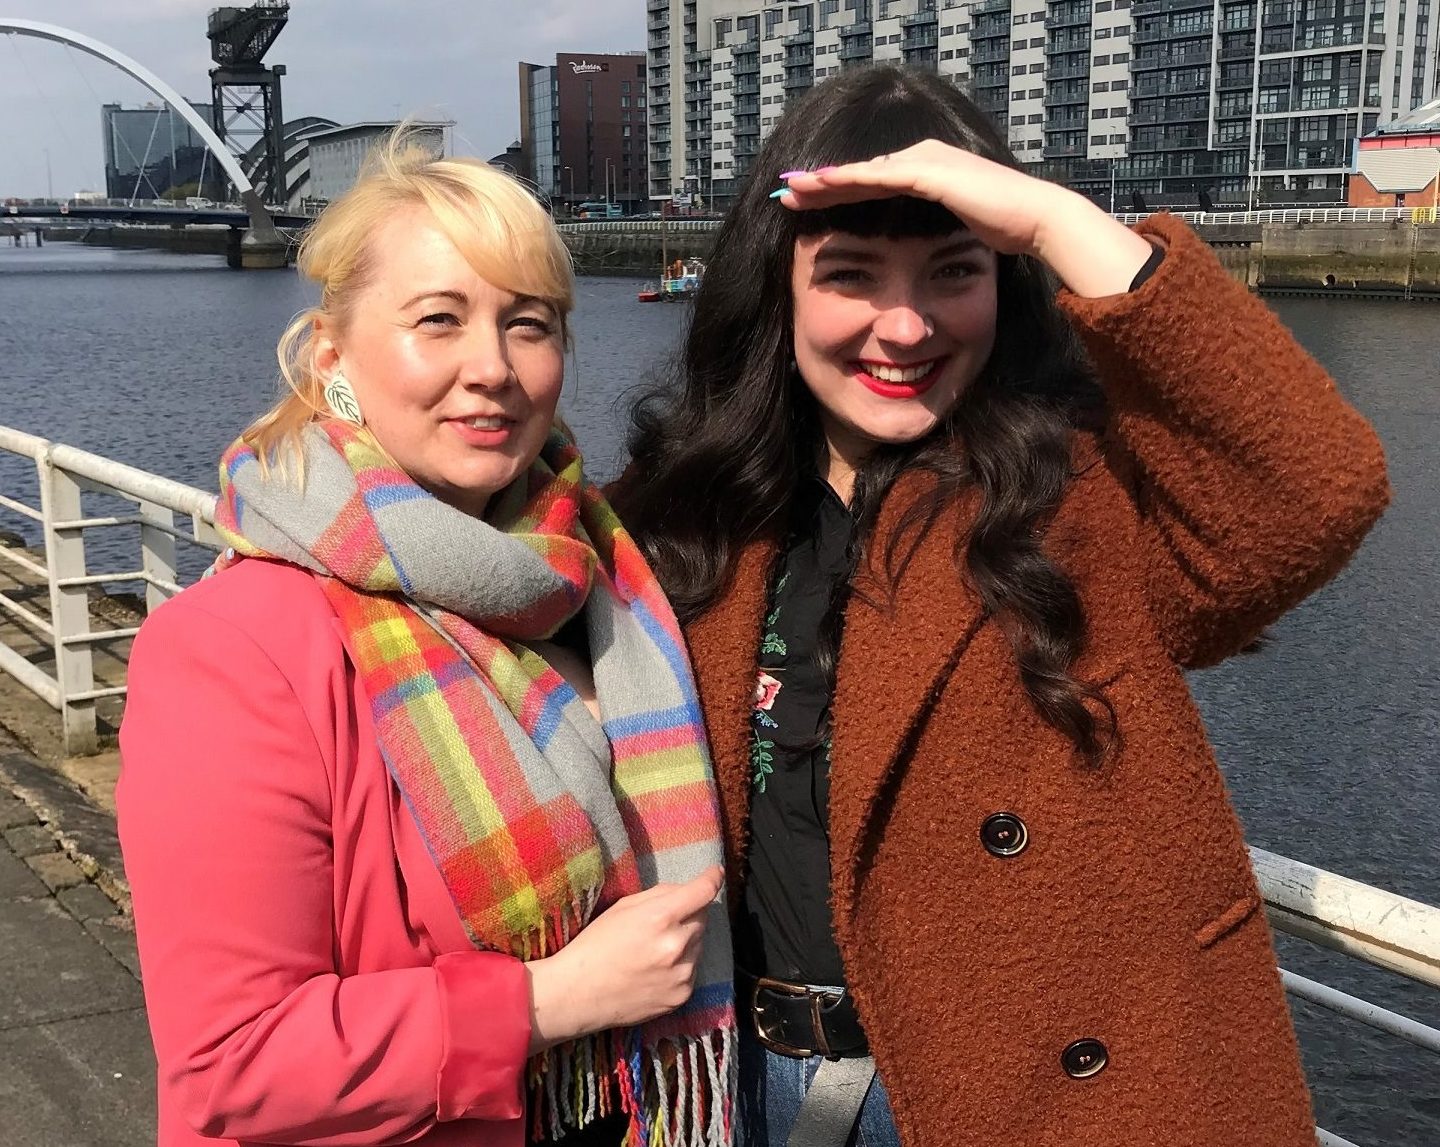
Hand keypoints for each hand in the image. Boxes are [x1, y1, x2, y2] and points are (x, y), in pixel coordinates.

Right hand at [525, 866, 723, 1050]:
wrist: (578, 994)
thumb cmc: (595, 945)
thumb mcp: (623, 907)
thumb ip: (661, 895)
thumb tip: (686, 890)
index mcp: (661, 917)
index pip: (703, 891)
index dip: (712, 878)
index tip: (715, 874)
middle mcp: (677, 945)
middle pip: (702, 917)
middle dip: (688, 914)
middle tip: (660, 923)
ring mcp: (682, 974)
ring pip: (699, 944)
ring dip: (685, 941)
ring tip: (653, 951)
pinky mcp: (682, 995)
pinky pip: (692, 970)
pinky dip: (680, 966)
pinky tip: (654, 970)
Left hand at [775, 140, 1154, 297]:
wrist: (1036, 221)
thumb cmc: (1006, 234)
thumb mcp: (956, 237)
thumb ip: (933, 239)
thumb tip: (917, 264)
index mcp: (929, 174)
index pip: (873, 184)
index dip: (839, 195)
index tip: (808, 208)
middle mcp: (923, 159)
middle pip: (860, 173)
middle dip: (822, 183)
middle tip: (785, 192)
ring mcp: (925, 160)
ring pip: (861, 170)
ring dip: (824, 179)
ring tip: (790, 188)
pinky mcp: (928, 170)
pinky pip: (876, 175)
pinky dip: (845, 179)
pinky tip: (819, 185)